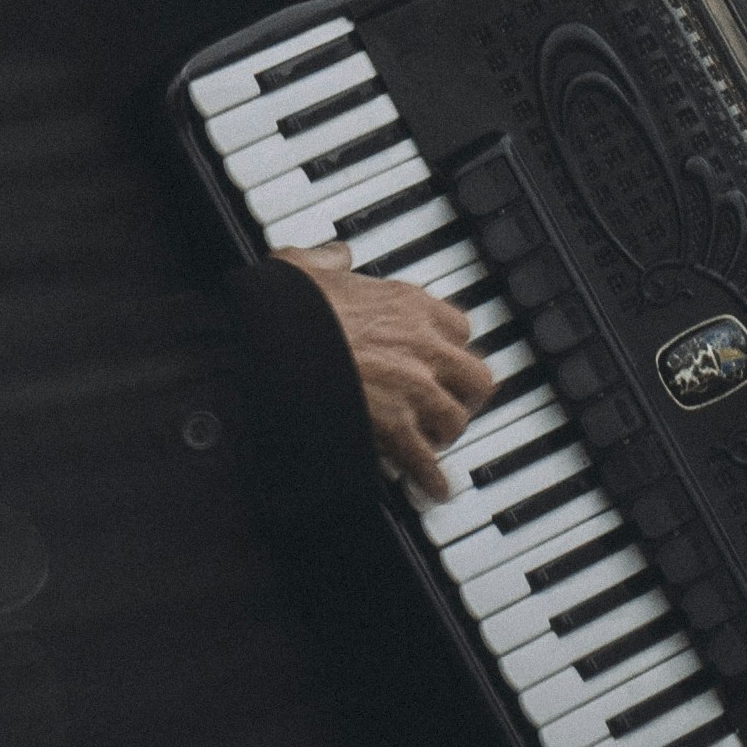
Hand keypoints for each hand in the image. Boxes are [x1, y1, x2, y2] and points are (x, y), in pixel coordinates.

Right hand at [276, 246, 494, 500]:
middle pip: (474, 375)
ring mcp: (413, 388)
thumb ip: (328, 260)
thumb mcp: (305, 265)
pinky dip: (431, 479)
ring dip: (444, 433)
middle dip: (463, 393)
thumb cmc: (286, 308)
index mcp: (407, 304)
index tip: (440, 356)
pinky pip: (426, 460)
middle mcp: (421, 346)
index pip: (458, 326)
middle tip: (450, 401)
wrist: (272, 345)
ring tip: (432, 442)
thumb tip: (335, 257)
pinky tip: (433, 489)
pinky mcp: (394, 427)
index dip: (449, 346)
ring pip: (456, 419)